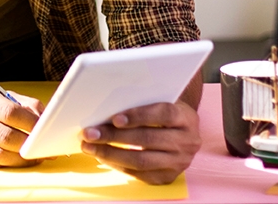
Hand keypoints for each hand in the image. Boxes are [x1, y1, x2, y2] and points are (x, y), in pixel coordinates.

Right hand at [0, 83, 43, 166]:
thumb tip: (43, 119)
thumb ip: (22, 104)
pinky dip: (10, 164)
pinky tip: (19, 160)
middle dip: (28, 144)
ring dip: (22, 158)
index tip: (44, 129)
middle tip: (43, 147)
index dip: (30, 123)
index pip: (9, 111)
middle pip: (5, 135)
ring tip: (34, 156)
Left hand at [80, 99, 200, 183]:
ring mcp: (179, 162)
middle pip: (147, 140)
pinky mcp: (168, 177)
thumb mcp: (161, 100)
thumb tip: (106, 105)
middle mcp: (186, 142)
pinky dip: (118, 166)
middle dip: (114, 136)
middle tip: (90, 133)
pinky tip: (103, 157)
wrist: (183, 131)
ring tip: (90, 147)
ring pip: (141, 160)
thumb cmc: (163, 111)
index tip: (114, 118)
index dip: (138, 116)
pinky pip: (140, 174)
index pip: (163, 114)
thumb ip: (141, 101)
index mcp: (185, 117)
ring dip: (111, 154)